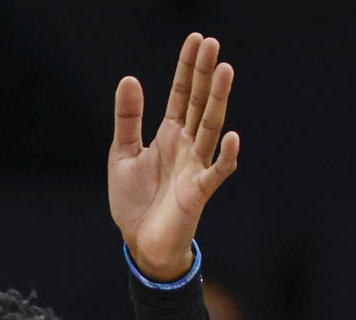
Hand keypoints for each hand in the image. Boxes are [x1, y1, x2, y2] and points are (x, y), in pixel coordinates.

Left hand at [109, 32, 238, 280]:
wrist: (141, 244)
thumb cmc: (134, 203)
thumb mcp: (123, 155)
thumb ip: (128, 119)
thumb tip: (129, 78)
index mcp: (168, 134)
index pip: (181, 94)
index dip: (187, 67)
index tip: (196, 39)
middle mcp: (186, 145)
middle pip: (198, 103)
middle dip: (205, 74)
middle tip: (213, 43)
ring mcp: (195, 167)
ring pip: (210, 127)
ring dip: (218, 101)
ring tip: (225, 71)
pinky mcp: (198, 192)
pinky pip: (216, 172)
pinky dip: (225, 157)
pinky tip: (232, 138)